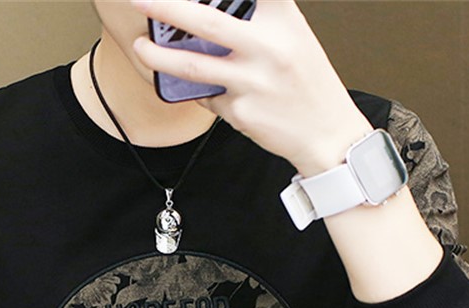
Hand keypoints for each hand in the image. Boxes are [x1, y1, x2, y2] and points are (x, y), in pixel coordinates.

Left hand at [131, 0, 370, 175]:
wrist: (327, 133)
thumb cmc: (307, 83)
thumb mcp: (293, 36)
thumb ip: (260, 16)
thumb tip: (211, 7)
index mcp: (283, 20)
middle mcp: (268, 47)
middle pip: (206, 22)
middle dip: (165, 7)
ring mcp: (252, 82)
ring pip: (194, 66)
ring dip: (160, 56)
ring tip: (141, 46)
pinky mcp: (240, 112)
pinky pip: (207, 96)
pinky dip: (199, 90)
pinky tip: (201, 87)